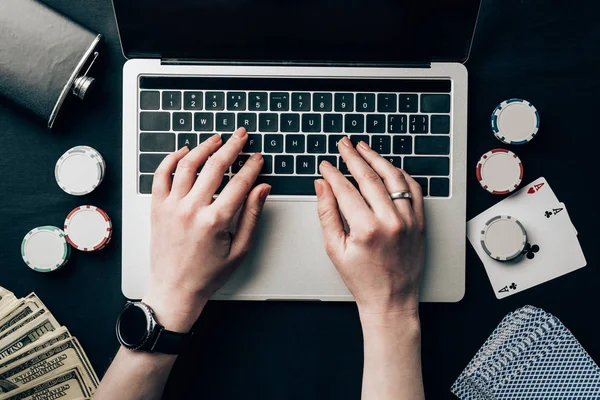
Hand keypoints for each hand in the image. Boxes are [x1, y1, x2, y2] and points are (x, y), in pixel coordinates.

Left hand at [143, 128, 269, 331]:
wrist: (174, 290)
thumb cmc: (207, 275)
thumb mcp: (239, 249)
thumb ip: (251, 215)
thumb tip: (262, 188)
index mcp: (215, 221)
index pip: (240, 183)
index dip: (252, 166)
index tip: (258, 157)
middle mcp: (191, 209)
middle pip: (215, 166)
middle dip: (232, 147)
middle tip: (241, 136)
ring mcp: (171, 206)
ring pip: (188, 164)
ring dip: (204, 147)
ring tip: (217, 139)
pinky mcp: (157, 208)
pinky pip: (161, 175)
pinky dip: (171, 159)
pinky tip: (184, 151)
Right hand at [315, 137, 424, 318]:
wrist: (392, 300)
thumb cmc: (362, 280)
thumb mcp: (336, 249)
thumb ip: (327, 213)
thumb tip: (321, 185)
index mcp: (367, 228)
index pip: (345, 189)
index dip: (332, 173)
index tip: (325, 165)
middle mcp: (391, 220)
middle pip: (369, 177)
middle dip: (353, 156)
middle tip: (343, 144)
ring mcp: (409, 220)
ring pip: (393, 177)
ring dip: (377, 159)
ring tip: (363, 148)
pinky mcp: (421, 222)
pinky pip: (413, 189)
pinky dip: (401, 174)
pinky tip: (388, 167)